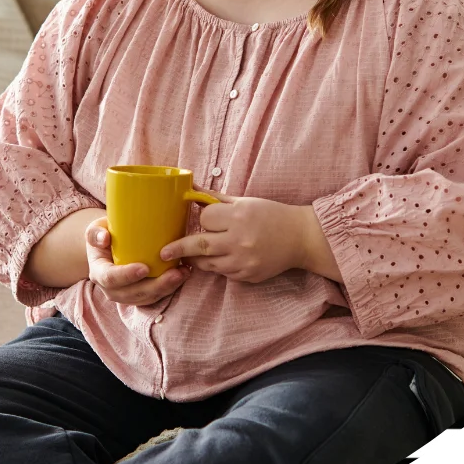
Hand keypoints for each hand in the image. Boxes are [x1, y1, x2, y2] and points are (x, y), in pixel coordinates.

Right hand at [85, 217, 190, 305]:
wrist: (107, 248)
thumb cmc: (103, 235)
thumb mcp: (95, 230)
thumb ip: (96, 233)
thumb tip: (104, 238)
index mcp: (99, 272)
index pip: (110, 278)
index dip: (127, 276)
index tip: (144, 268)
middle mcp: (111, 289)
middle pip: (133, 293)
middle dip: (156, 286)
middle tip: (175, 273)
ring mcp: (126, 295)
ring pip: (147, 298)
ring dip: (167, 288)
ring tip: (183, 273)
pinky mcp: (140, 296)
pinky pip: (155, 297)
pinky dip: (170, 288)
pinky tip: (183, 274)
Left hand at [159, 189, 310, 283]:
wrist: (300, 237)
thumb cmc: (270, 214)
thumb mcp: (244, 201)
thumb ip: (215, 198)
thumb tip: (190, 188)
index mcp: (238, 216)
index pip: (205, 219)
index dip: (203, 219)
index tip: (205, 218)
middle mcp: (239, 240)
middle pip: (198, 244)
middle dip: (179, 248)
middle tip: (163, 252)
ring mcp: (243, 261)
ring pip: (208, 263)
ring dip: (198, 258)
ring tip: (192, 255)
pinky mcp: (247, 276)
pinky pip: (223, 273)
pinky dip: (218, 266)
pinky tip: (221, 258)